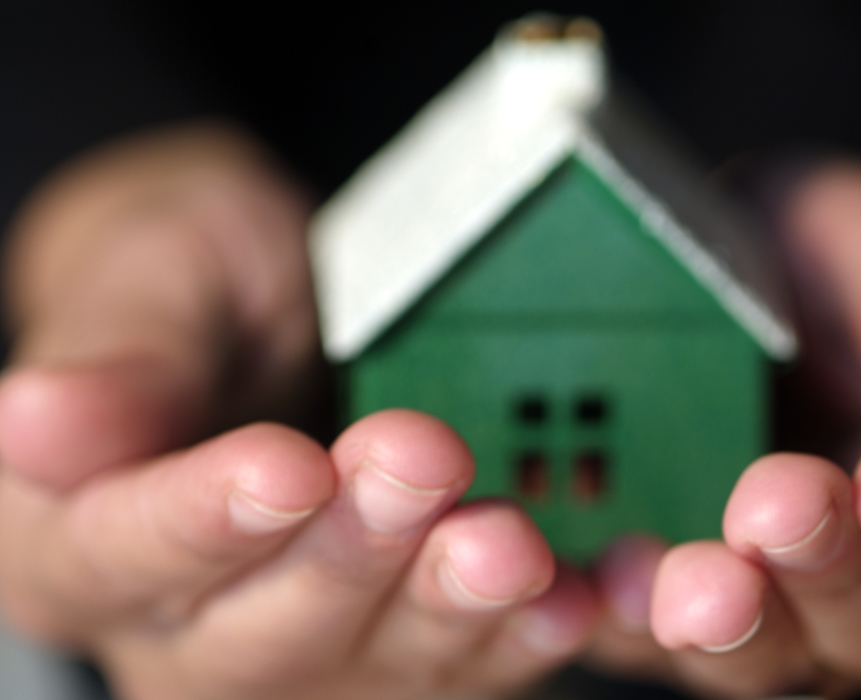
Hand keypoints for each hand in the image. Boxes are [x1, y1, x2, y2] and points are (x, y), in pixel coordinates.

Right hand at [0, 124, 599, 698]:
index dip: (197, 520)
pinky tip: (561, 599)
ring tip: (506, 545)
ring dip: (444, 611)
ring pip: (365, 665)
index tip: (279, 469)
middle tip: (421, 464)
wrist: (277, 316)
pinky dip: (512, 639)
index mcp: (72, 529)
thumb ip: (119, 349)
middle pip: (254, 630)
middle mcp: (177, 622)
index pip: (112, 552)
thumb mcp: (150, 272)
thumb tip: (37, 419)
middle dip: (350, 554)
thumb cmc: (198, 283)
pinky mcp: (388, 650)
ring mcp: (293, 647)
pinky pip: (453, 669)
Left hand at [584, 163, 860, 696]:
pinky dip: (609, 619)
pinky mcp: (652, 604)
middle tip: (778, 508)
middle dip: (833, 570)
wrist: (686, 271)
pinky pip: (632, 633)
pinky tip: (587, 590)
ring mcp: (765, 600)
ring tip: (688, 584)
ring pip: (767, 655)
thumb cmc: (806, 271)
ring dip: (731, 626)